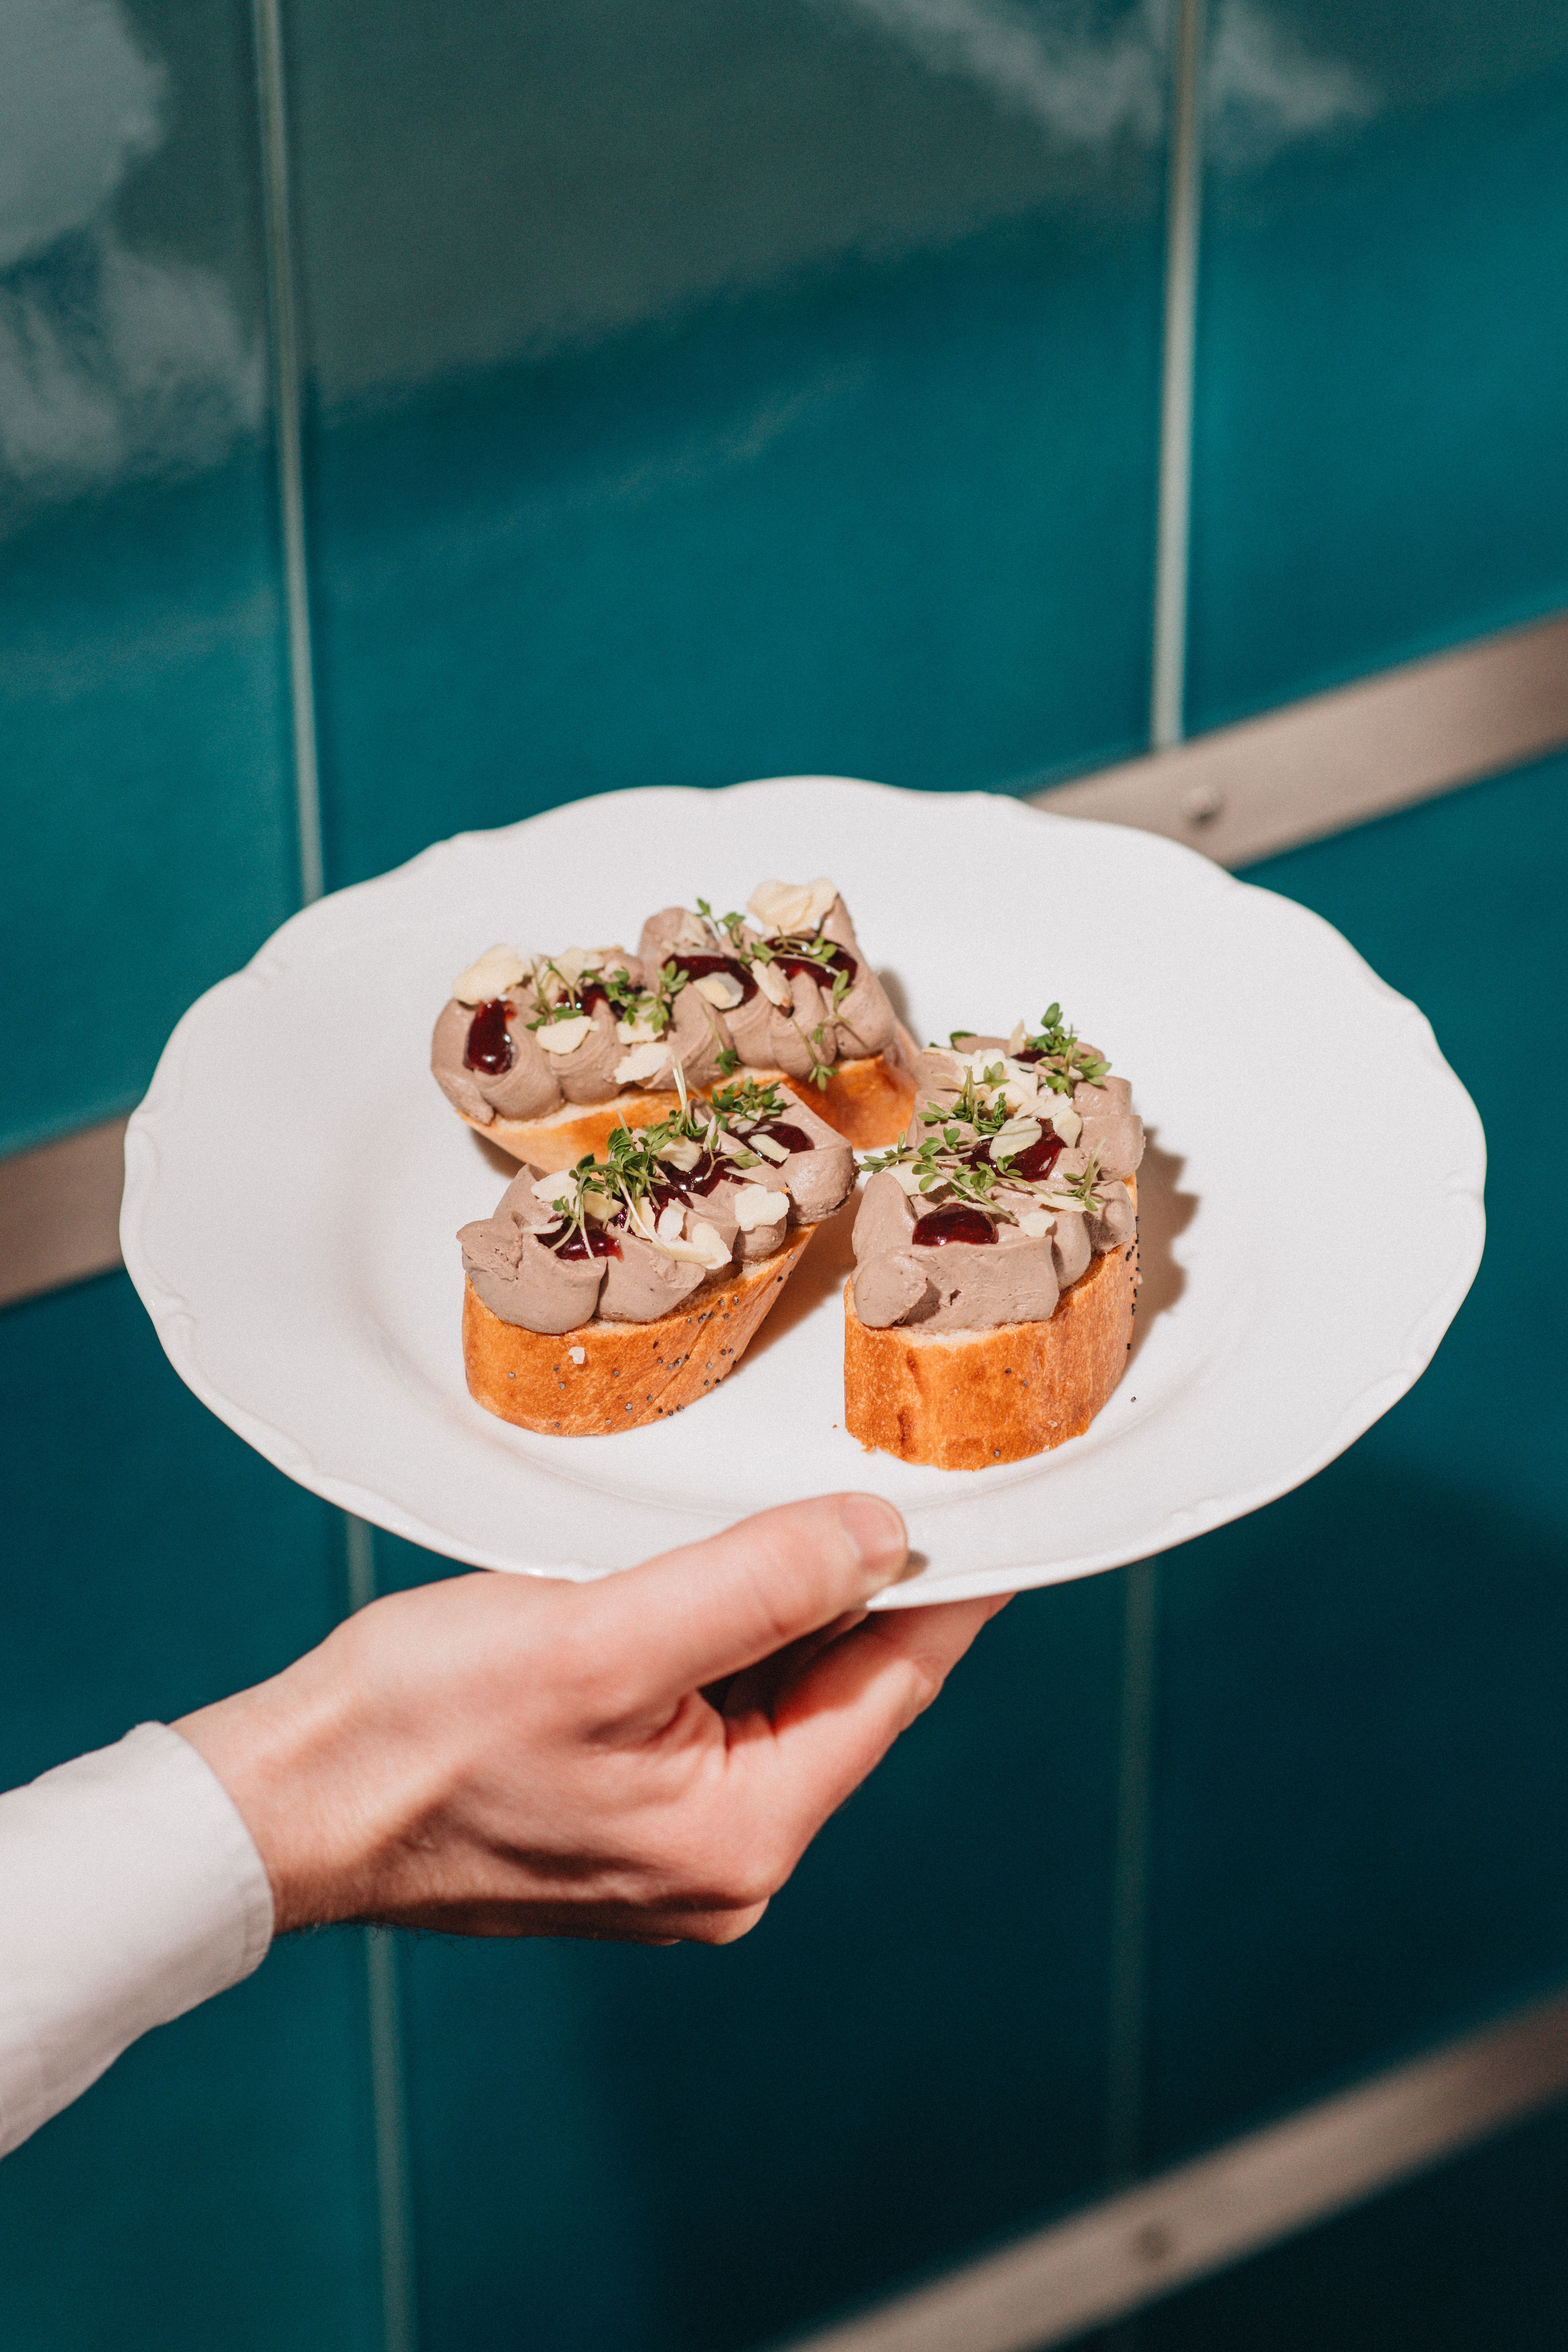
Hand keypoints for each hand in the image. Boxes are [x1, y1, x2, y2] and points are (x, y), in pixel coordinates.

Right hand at [176, 1495, 1008, 1943]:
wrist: (289, 1801)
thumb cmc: (421, 1727)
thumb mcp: (602, 1637)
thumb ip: (755, 1587)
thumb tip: (879, 1538)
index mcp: (741, 1836)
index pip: (889, 1688)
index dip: (944, 1592)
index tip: (996, 1515)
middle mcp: (726, 1863)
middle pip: (836, 1695)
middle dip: (855, 1591)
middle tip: (890, 1478)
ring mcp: (676, 1848)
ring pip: (773, 1698)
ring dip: (778, 1610)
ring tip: (786, 1514)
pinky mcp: (628, 1817)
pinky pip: (713, 1714)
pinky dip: (719, 1640)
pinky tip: (699, 1578)